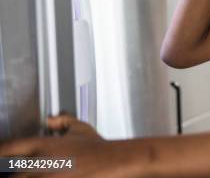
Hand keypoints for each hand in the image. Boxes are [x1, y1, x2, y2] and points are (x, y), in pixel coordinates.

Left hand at [0, 114, 147, 177]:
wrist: (115, 162)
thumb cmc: (99, 149)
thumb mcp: (81, 128)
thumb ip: (63, 121)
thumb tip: (51, 120)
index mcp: (42, 145)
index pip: (6, 148)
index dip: (1, 151)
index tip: (2, 154)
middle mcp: (39, 164)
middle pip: (10, 171)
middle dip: (12, 170)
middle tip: (17, 168)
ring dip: (23, 177)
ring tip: (31, 174)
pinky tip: (50, 177)